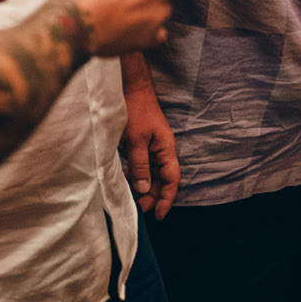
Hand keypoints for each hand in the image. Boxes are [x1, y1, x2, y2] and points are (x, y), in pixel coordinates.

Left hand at [122, 74, 180, 218]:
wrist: (128, 86)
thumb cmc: (134, 109)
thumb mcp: (136, 139)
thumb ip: (140, 165)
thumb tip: (145, 190)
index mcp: (166, 149)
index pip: (172, 180)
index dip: (167, 199)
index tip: (158, 215)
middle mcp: (161, 150)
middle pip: (162, 180)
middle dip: (154, 197)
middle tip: (139, 210)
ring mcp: (151, 146)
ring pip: (152, 174)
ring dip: (145, 188)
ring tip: (133, 200)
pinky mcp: (140, 143)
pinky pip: (143, 165)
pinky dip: (137, 176)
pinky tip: (128, 182)